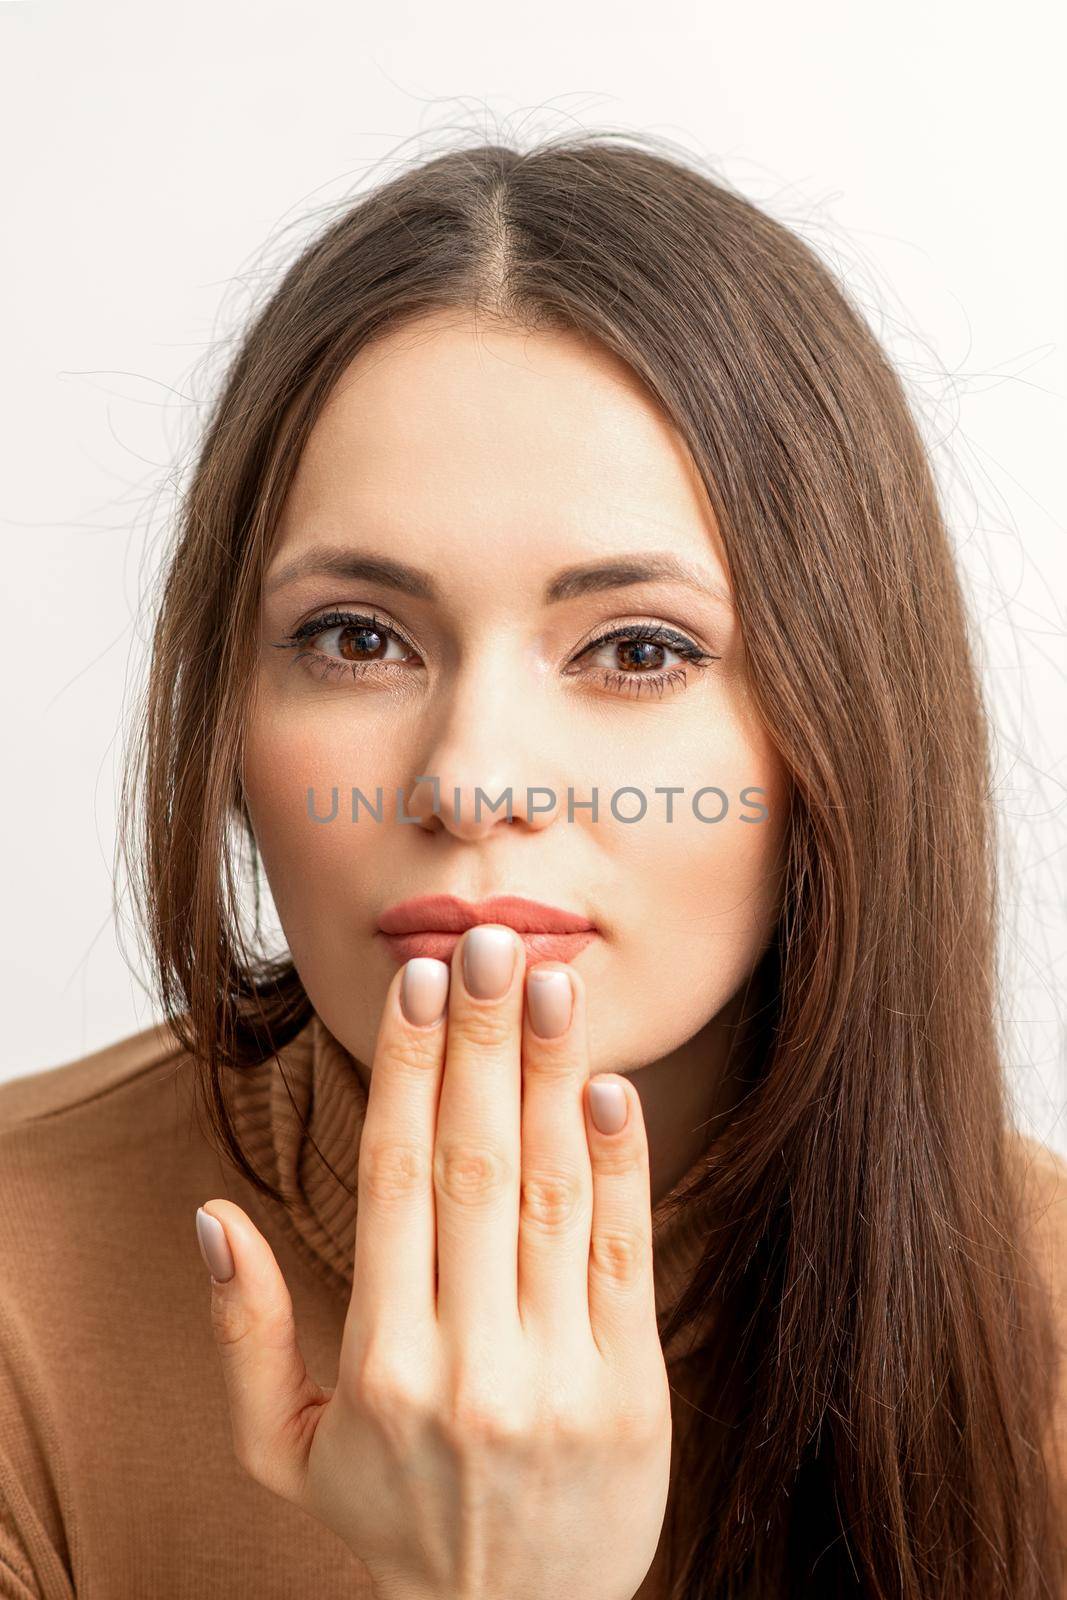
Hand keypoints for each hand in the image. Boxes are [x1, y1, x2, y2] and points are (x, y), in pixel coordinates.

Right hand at [196, 923, 671, 1599]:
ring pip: (552, 1195)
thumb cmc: (392, 1523)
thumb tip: (212, 1218)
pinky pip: (626, 1258)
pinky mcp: (632, 1393)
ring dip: (552, 1077)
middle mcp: (468, 1365)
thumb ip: (247, 1336)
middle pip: (472, 1165)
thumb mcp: (287, 1451)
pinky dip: (622, 1166)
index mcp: (382, 1366)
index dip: (407, 1072)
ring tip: (552, 983)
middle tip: (491, 943)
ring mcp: (558, 1378)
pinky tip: (608, 1089)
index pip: (393, 1181)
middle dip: (483, 1042)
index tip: (419, 986)